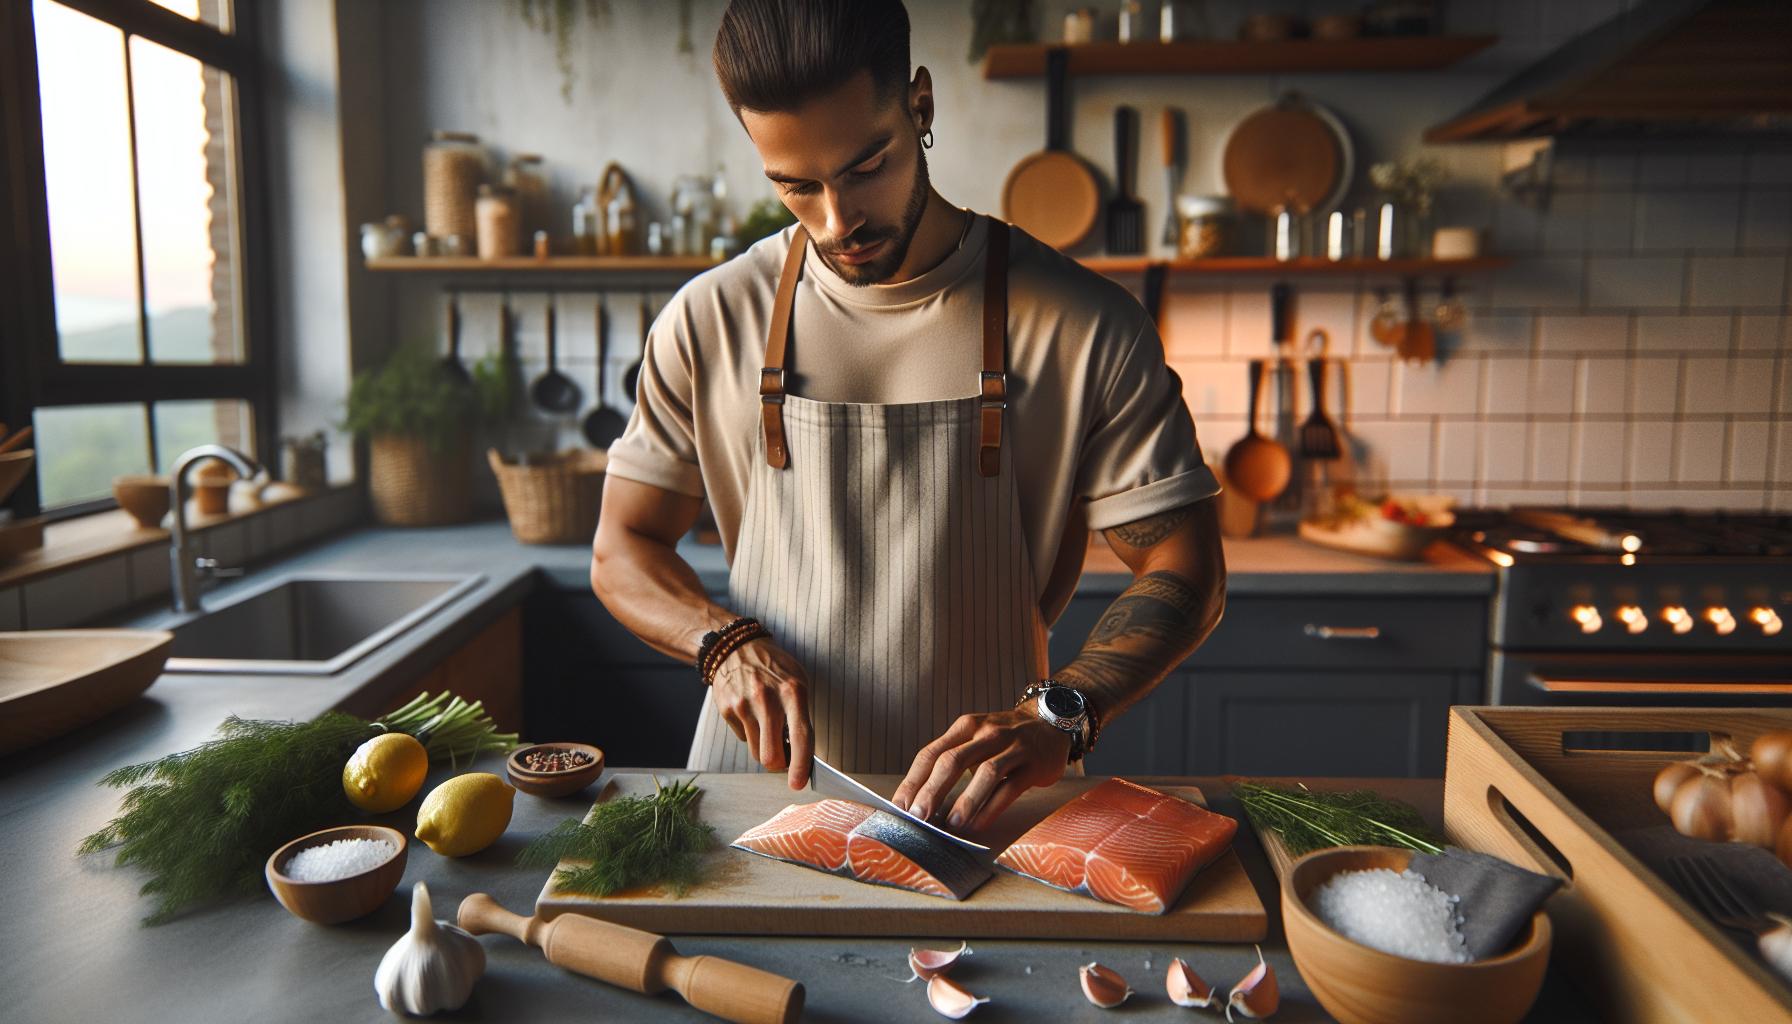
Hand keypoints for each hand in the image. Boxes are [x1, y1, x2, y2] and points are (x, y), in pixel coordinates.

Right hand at [711, 638, 812, 788]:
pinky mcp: (727, 709)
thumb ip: (801, 715)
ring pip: (756, 752)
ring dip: (763, 749)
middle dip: (778, 765)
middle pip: (771, 756)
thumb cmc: (774, 668)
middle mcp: (767, 699)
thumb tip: (802, 754)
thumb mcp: (797, 681)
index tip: (798, 784)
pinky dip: (750, 734)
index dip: (800, 765)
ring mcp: (744, 704)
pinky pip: (742, 738)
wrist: (736, 647)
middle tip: (783, 760)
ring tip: (767, 728)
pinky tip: (751, 713)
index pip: (800, 736)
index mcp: (793, 691)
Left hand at [893, 705, 1069, 831]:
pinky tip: (978, 825)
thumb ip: (952, 759)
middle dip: (932, 791)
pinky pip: (1010, 788)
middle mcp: (987, 734)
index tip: (900, 806)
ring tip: (950, 825)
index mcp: (966, 727)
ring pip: (985, 773)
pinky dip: (992, 808)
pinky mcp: (1033, 764)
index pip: (931, 753)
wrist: (1051, 723)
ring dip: (965, 801)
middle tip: (918, 817)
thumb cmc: (1005, 738)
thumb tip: (921, 798)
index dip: (913, 780)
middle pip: (953, 761)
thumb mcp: (975, 737)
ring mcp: (1012, 748)